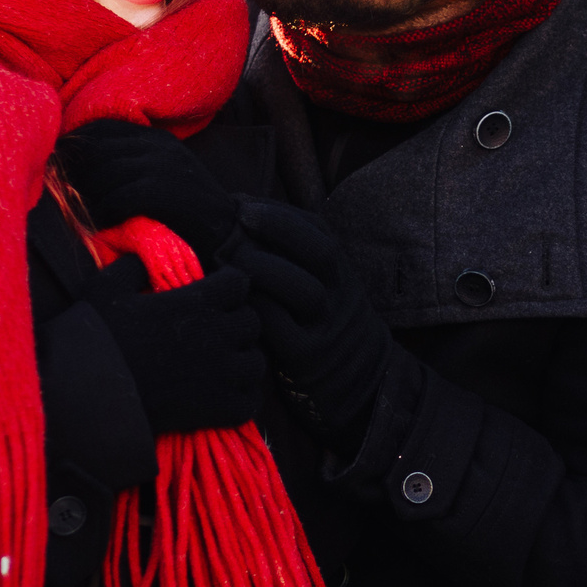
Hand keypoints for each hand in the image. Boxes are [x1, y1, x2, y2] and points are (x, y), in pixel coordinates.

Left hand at [54, 119, 239, 258]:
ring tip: (85, 215)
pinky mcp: (167, 192)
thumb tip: (79, 168)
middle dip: (77, 174)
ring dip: (89, 197)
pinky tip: (102, 224)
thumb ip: (130, 165)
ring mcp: (165, 167)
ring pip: (106, 173)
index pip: (103, 128)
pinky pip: (121, 197)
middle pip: (98, 150)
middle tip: (68, 197)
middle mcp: (160, 146)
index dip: (76, 145)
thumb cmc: (185, 210)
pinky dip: (105, 212)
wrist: (227, 232)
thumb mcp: (160, 175)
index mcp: (156, 138)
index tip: (61, 166)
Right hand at [93, 263, 267, 435]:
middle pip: (251, 321)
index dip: (228, 285)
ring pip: (257, 362)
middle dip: (236, 321)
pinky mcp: (219, 409)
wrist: (88, 394)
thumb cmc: (96, 337)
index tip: (214, 292)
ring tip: (223, 363)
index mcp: (197, 303)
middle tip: (215, 329)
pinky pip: (251, 401)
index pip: (239, 283)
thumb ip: (133, 266)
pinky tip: (226, 393)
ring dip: (243, 359)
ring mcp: (222, 375)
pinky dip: (243, 397)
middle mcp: (218, 335)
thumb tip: (145, 258)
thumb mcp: (106, 287)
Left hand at [225, 199, 393, 440]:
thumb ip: (294, 256)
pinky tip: (232, 299)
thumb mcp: (324, 285)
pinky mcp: (307, 358)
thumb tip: (239, 214)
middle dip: (275, 229)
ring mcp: (327, 326)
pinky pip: (279, 329)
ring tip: (226, 258)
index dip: (278, 213)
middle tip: (232, 222)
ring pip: (302, 289)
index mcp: (341, 271)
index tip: (240, 204)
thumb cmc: (323, 324)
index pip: (318, 230)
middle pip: (320, 251)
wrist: (360, 383)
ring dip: (261, 267)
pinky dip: (254, 308)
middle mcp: (341, 294)